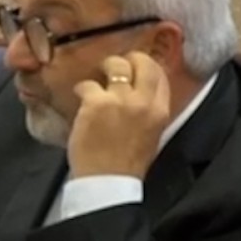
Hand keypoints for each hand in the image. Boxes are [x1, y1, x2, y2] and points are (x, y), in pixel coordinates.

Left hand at [67, 52, 172, 179]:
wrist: (107, 181)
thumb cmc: (126, 162)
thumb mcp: (150, 134)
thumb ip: (147, 110)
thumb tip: (138, 91)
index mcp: (160, 111)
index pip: (160, 74)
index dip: (147, 66)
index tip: (136, 68)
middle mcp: (144, 102)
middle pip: (143, 62)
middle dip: (129, 60)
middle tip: (116, 66)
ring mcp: (120, 101)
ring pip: (116, 66)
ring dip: (105, 69)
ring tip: (97, 81)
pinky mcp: (96, 104)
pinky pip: (88, 84)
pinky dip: (81, 89)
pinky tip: (80, 98)